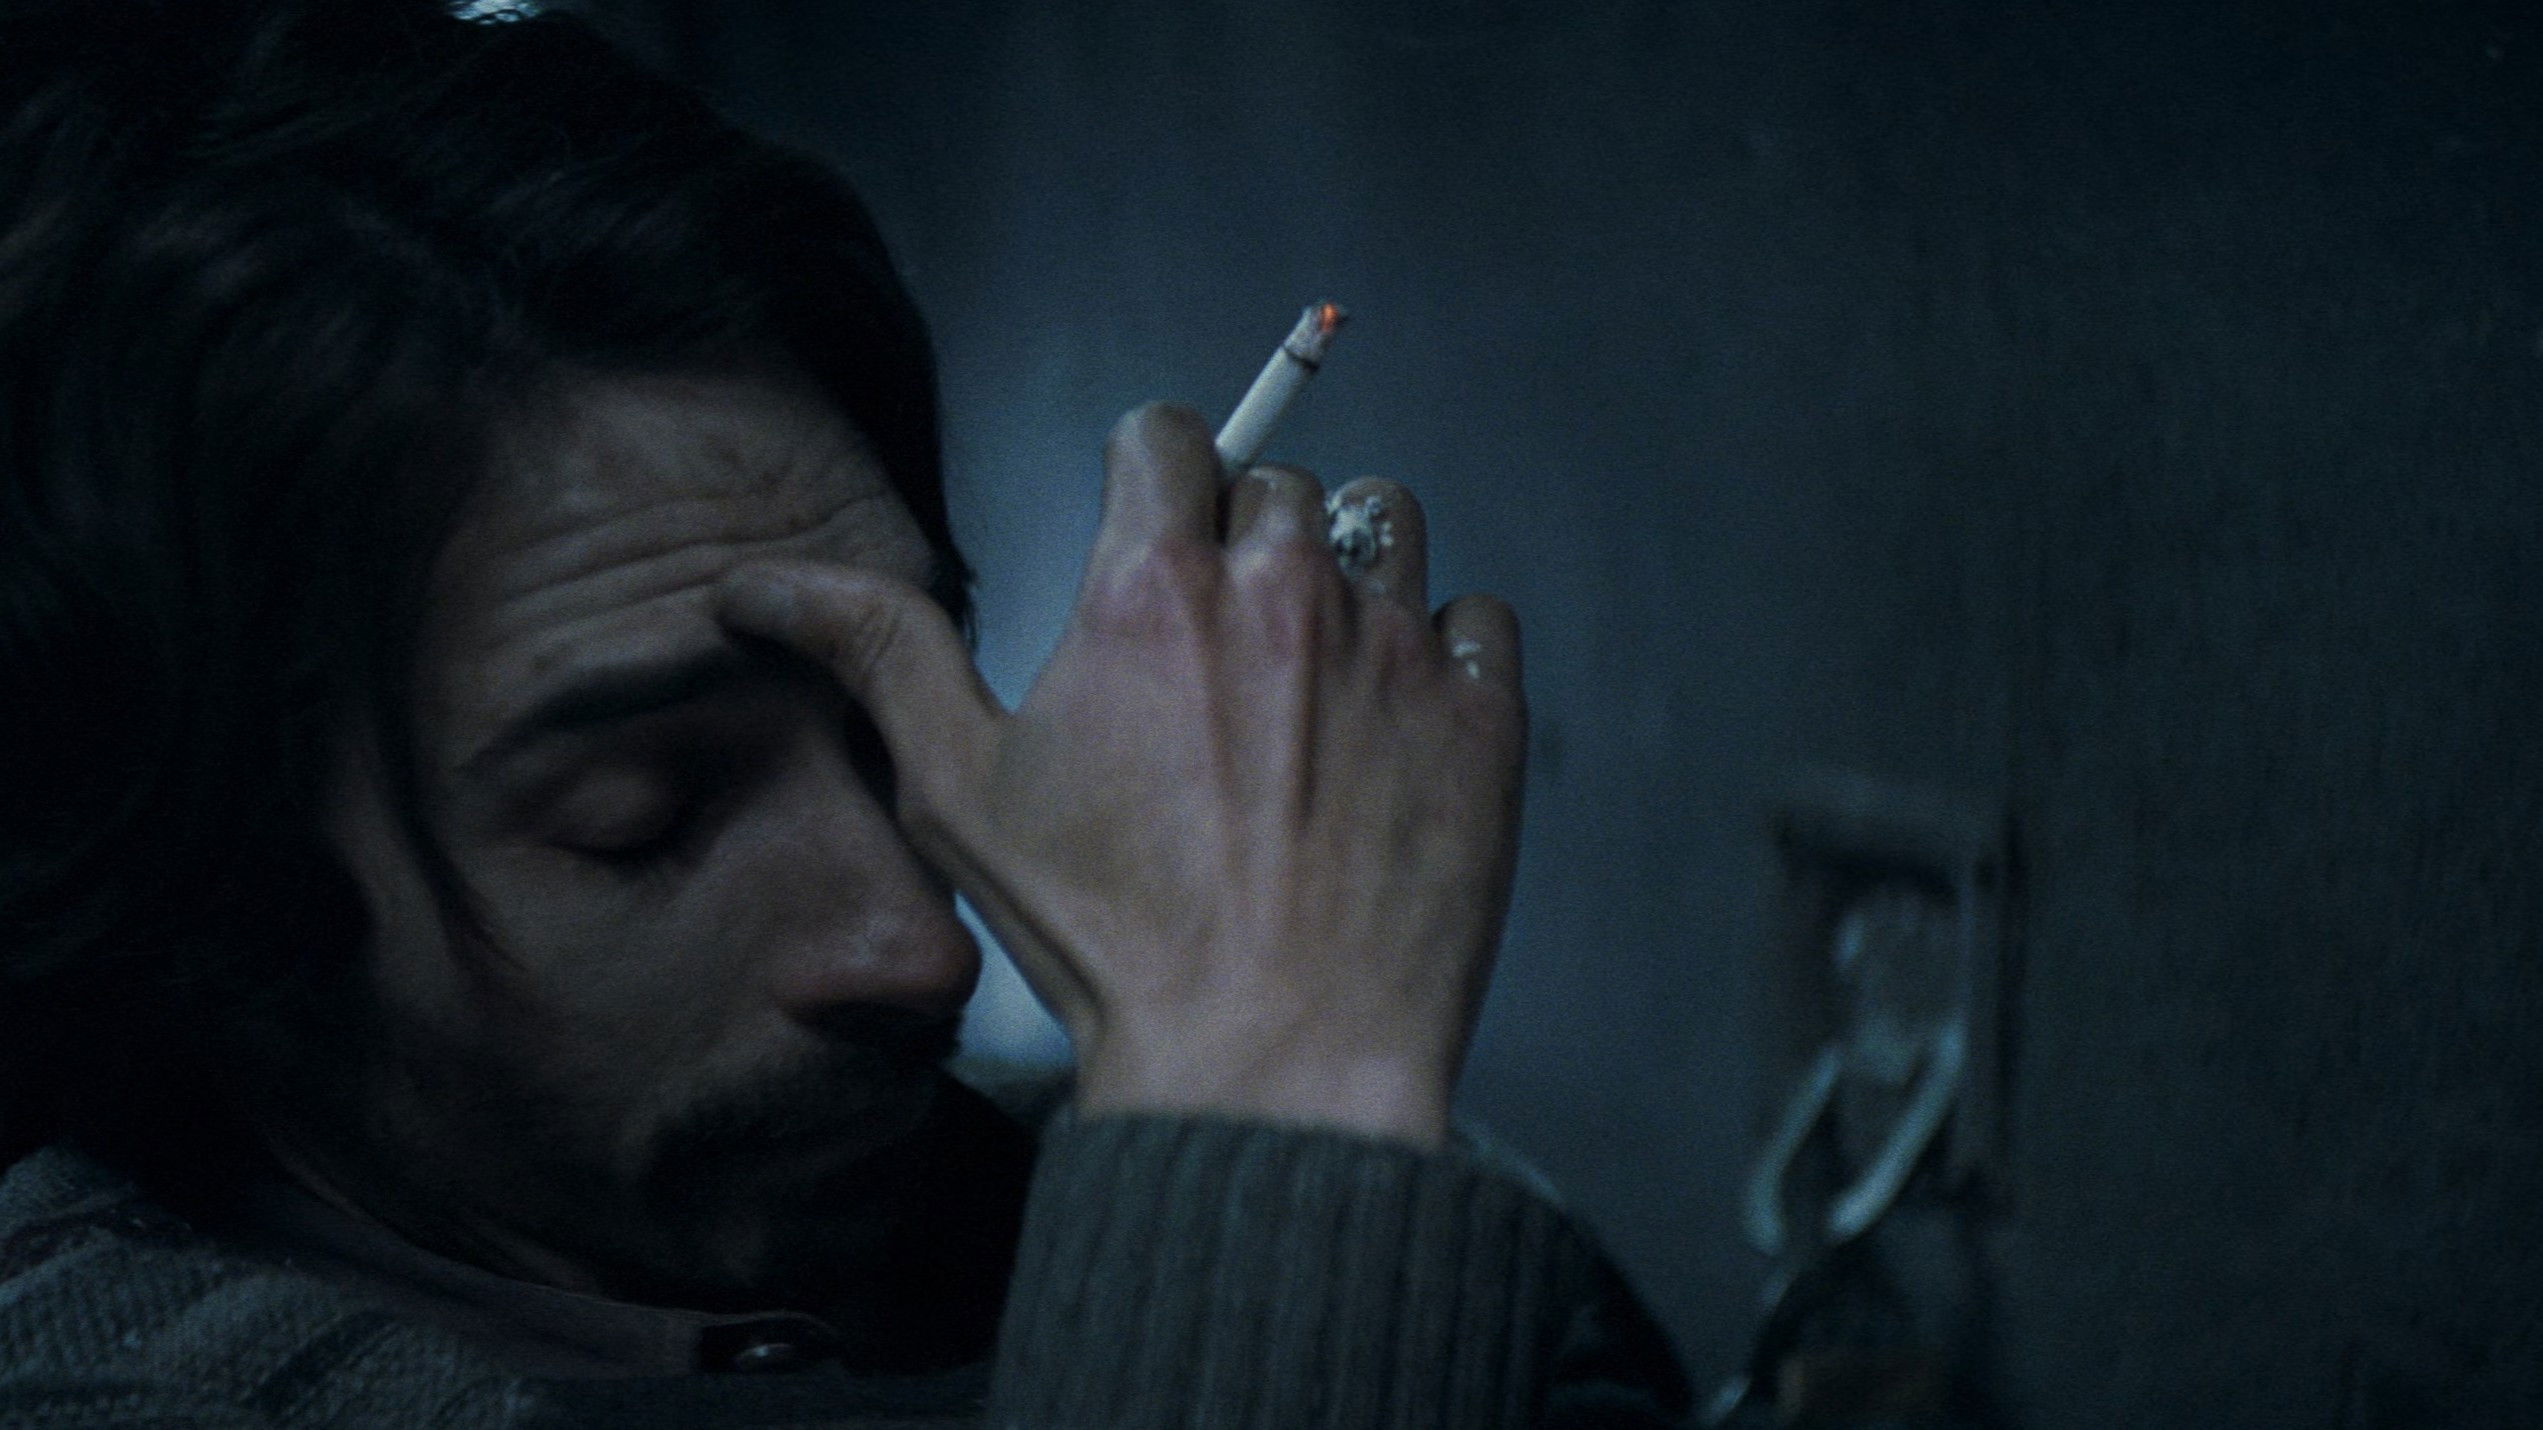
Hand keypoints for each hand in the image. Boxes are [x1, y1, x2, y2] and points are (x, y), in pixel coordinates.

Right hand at [716, 403, 1525, 1147]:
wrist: (1269, 1061)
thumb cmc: (1111, 939)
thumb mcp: (959, 792)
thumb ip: (877, 655)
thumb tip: (760, 585)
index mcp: (1151, 586)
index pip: (1165, 432)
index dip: (1150, 477)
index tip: (1152, 535)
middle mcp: (1284, 588)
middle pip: (1274, 482)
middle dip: (1242, 540)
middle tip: (1222, 650)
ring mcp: (1397, 647)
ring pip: (1385, 522)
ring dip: (1348, 567)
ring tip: (1316, 672)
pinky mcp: (1482, 716)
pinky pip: (1481, 615)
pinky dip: (1447, 649)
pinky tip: (1398, 723)